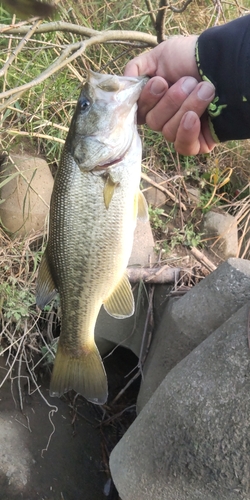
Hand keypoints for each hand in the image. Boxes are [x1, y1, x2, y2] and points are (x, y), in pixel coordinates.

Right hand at [124, 36, 215, 154]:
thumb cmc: (192, 57)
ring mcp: (180, 131)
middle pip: (153, 123)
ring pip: (168, 132)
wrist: (224, 63)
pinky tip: (194, 118)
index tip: (159, 82)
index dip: (146, 101)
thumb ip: (136, 69)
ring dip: (186, 108)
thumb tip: (123, 84)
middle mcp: (165, 117)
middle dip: (171, 101)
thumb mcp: (160, 55)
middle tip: (188, 81)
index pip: (138, 113)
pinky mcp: (196, 143)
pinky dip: (186, 132)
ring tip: (204, 89)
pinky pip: (182, 147)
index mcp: (154, 101)